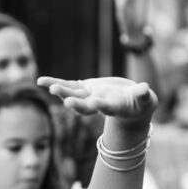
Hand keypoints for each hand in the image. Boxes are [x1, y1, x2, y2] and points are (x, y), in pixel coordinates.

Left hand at [38, 76, 157, 124]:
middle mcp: (98, 104)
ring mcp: (89, 97)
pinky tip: (41, 81)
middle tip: (66, 100)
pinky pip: (68, 86)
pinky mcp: (85, 89)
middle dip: (75, 102)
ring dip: (60, 91)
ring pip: (73, 94)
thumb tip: (145, 88)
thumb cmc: (142, 103)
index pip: (106, 107)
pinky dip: (55, 83)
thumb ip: (144, 95)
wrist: (130, 107)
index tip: (95, 103)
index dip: (100, 105)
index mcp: (114, 107)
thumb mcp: (146, 99)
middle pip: (85, 105)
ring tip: (47, 85)